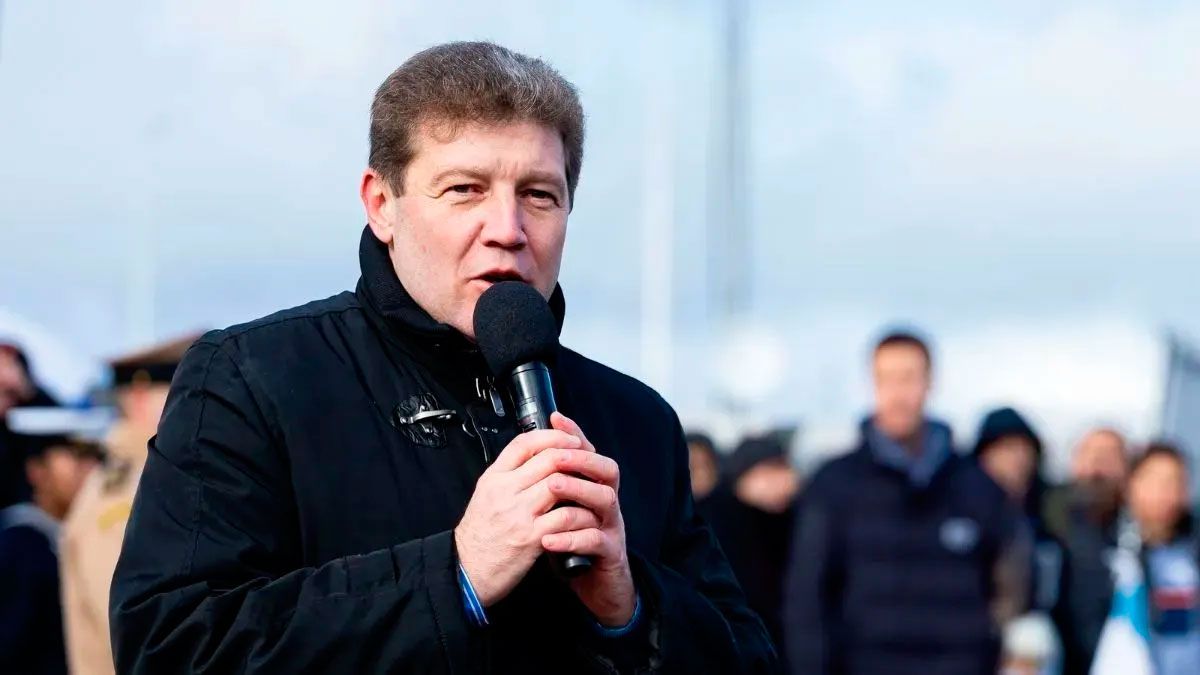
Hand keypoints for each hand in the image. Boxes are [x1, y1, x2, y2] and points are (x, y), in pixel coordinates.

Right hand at [454, 427, 620, 607]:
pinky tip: (588, 516)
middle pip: (548, 459)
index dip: (552, 436)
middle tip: (588, 463)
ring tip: (591, 488)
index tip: (569, 439)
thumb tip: (539, 457)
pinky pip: (565, 517)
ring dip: (581, 484)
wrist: (467, 570)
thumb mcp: (486, 496)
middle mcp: (505, 491)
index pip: (525, 443)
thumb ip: (510, 475)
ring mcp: (518, 513)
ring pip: (560, 483)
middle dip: (575, 458)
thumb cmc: (479, 535)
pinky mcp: (531, 537)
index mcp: (494, 478)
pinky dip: (581, 514)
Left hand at [541, 413, 636, 626]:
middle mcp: (606, 505)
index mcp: (593, 491)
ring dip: (578, 491)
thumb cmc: (576, 548)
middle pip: (607, 470)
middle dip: (582, 460)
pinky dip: (572, 537)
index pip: (589, 454)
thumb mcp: (561, 512)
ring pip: (606, 500)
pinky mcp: (610, 554)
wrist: (598, 589)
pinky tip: (550, 538)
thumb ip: (552, 488)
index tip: (555, 419)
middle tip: (556, 459)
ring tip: (552, 489)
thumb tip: (531, 460)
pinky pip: (596, 540)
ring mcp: (612, 528)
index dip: (575, 435)